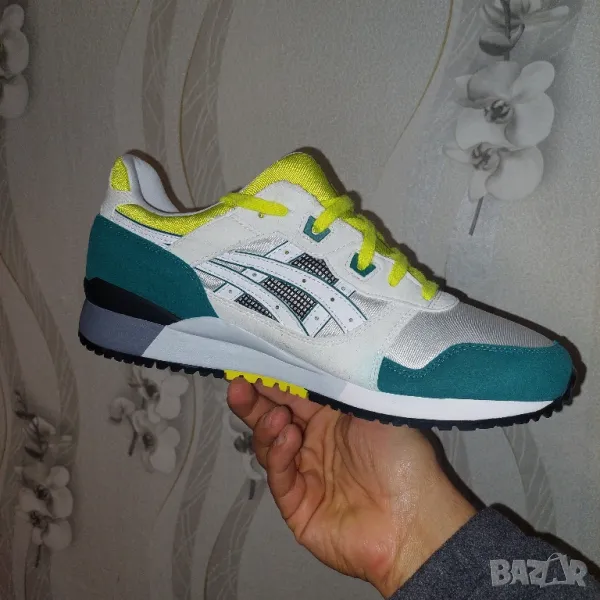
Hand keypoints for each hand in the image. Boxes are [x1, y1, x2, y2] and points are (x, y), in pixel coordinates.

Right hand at [227, 379, 475, 595]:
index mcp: (334, 417)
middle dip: (255, 399)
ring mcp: (306, 473)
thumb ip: (338, 385)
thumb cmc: (404, 460)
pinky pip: (280, 475)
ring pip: (270, 444)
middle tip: (239, 384)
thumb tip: (310, 356)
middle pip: (274, 415)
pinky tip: (288, 438)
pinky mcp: (298, 504)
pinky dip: (279, 454)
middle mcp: (316, 442)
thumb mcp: (373, 407)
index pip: (295, 392)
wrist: (415, 522)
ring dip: (267, 425)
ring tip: (277, 415)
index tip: (255, 361)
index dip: (274, 378)